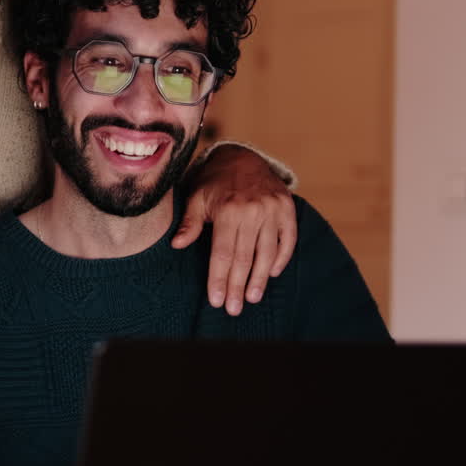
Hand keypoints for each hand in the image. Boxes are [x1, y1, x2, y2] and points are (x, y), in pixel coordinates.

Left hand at [172, 144, 296, 315]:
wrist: (242, 157)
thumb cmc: (214, 182)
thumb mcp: (196, 197)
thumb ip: (189, 222)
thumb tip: (177, 245)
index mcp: (227, 210)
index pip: (223, 253)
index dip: (219, 279)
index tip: (217, 300)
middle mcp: (252, 211)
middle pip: (245, 257)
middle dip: (238, 286)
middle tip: (234, 309)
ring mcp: (273, 210)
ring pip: (267, 252)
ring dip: (260, 278)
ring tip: (252, 298)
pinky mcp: (287, 209)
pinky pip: (288, 239)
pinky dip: (282, 258)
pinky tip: (273, 273)